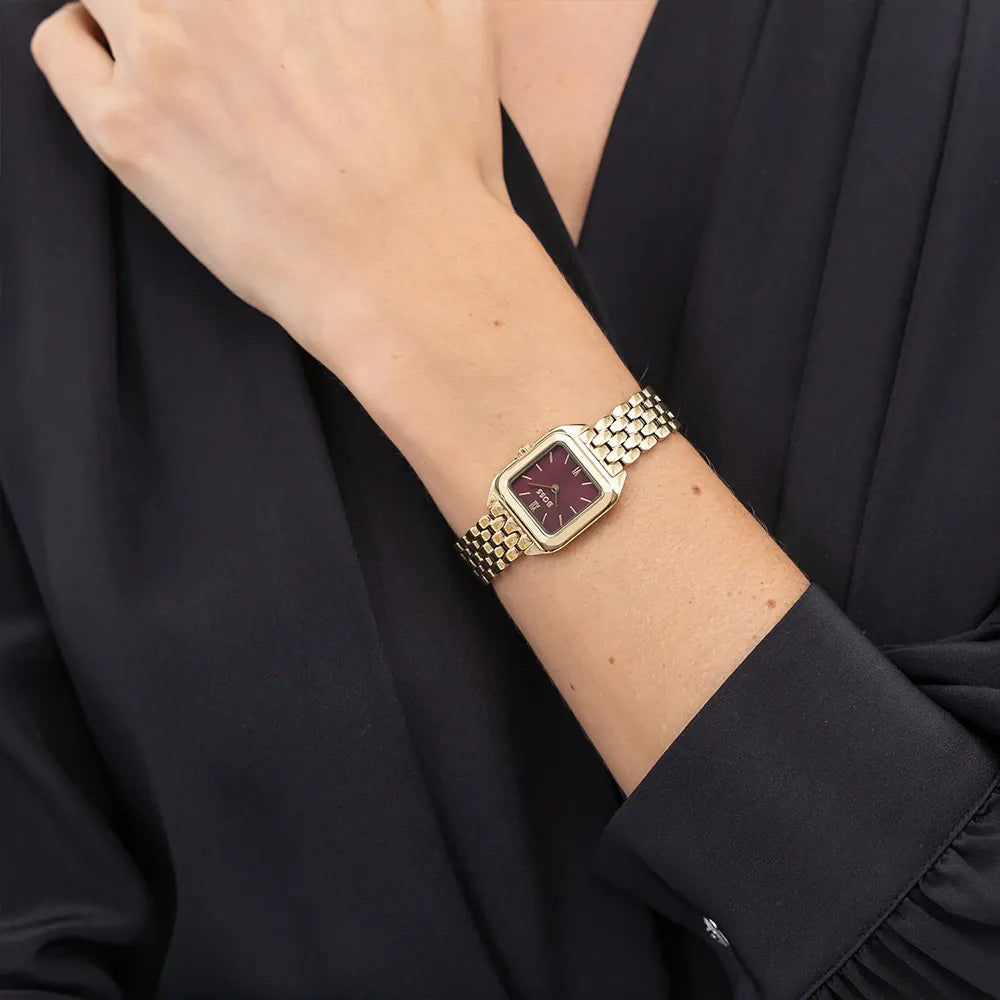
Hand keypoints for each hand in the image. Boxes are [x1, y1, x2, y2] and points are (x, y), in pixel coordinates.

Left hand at [30, 1, 507, 359]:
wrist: (407, 266)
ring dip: (137, 8)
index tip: (264, 20)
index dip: (258, 3)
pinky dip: (85, 41)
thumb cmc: (442, 163)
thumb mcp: (462, 22)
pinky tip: (130, 71)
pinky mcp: (126, 127)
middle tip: (224, 42)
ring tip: (177, 50)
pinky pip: (61, 45)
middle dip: (200, 7)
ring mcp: (163, 48)